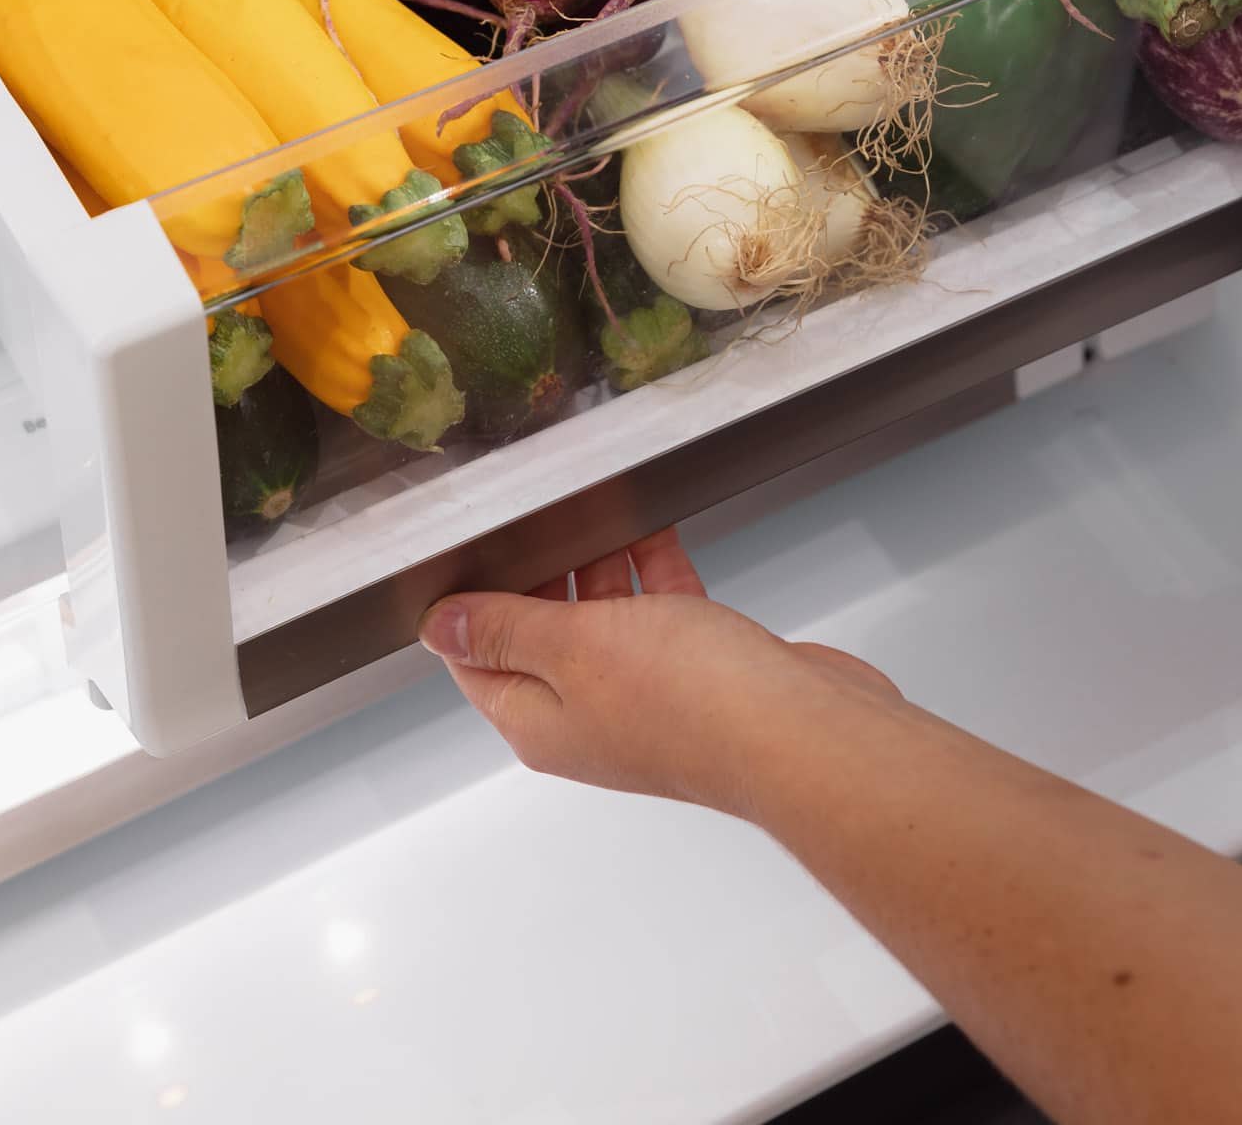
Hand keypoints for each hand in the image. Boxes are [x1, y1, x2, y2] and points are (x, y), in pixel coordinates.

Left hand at [419, 528, 901, 816]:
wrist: (801, 733)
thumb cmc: (693, 703)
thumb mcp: (575, 645)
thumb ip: (509, 627)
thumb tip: (441, 627)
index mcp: (541, 721)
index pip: (480, 660)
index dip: (472, 602)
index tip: (475, 547)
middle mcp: (590, 716)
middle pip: (544, 634)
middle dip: (543, 571)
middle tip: (542, 513)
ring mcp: (648, 698)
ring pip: (607, 618)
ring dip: (602, 564)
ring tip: (597, 507)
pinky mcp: (701, 675)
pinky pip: (664, 612)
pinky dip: (656, 572)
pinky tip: (656, 530)